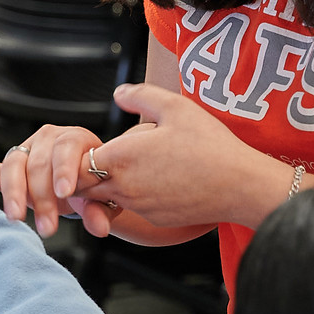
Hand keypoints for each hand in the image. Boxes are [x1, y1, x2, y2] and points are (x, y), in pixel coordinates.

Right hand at [0, 124, 123, 237]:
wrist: (88, 186)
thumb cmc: (97, 185)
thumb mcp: (105, 198)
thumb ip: (100, 210)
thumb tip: (98, 228)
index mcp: (74, 139)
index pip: (66, 148)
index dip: (65, 169)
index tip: (65, 192)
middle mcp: (47, 140)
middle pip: (38, 163)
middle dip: (41, 197)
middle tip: (48, 226)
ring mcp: (26, 153)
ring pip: (13, 167)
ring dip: (13, 195)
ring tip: (17, 218)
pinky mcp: (9, 169)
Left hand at [72, 84, 307, 230]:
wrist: (240, 186)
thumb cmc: (210, 145)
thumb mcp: (175, 107)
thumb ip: (140, 95)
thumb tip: (118, 93)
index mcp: (120, 158)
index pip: (74, 165)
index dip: (74, 158)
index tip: (85, 148)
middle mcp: (122, 187)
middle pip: (82, 188)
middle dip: (83, 175)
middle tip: (96, 160)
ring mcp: (138, 207)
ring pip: (106, 199)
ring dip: (107, 186)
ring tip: (130, 166)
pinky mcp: (153, 220)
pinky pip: (131, 208)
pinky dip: (132, 197)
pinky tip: (155, 181)